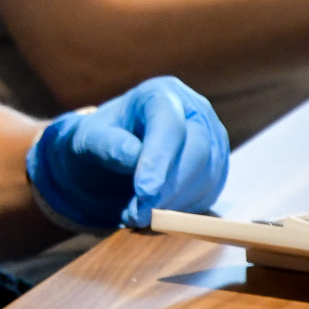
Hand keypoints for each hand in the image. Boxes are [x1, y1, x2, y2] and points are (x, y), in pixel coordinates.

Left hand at [24, 77, 228, 231]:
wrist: (116, 149)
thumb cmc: (103, 138)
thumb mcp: (91, 138)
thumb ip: (108, 144)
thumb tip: (132, 156)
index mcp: (162, 93)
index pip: (169, 125)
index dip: (159, 159)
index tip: (143, 192)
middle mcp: (195, 110)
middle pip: (197, 151)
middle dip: (167, 189)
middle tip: (137, 214)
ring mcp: (212, 138)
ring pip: (207, 176)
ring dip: (174, 204)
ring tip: (138, 215)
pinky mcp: (217, 165)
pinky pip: (210, 192)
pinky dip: (183, 210)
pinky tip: (155, 213)